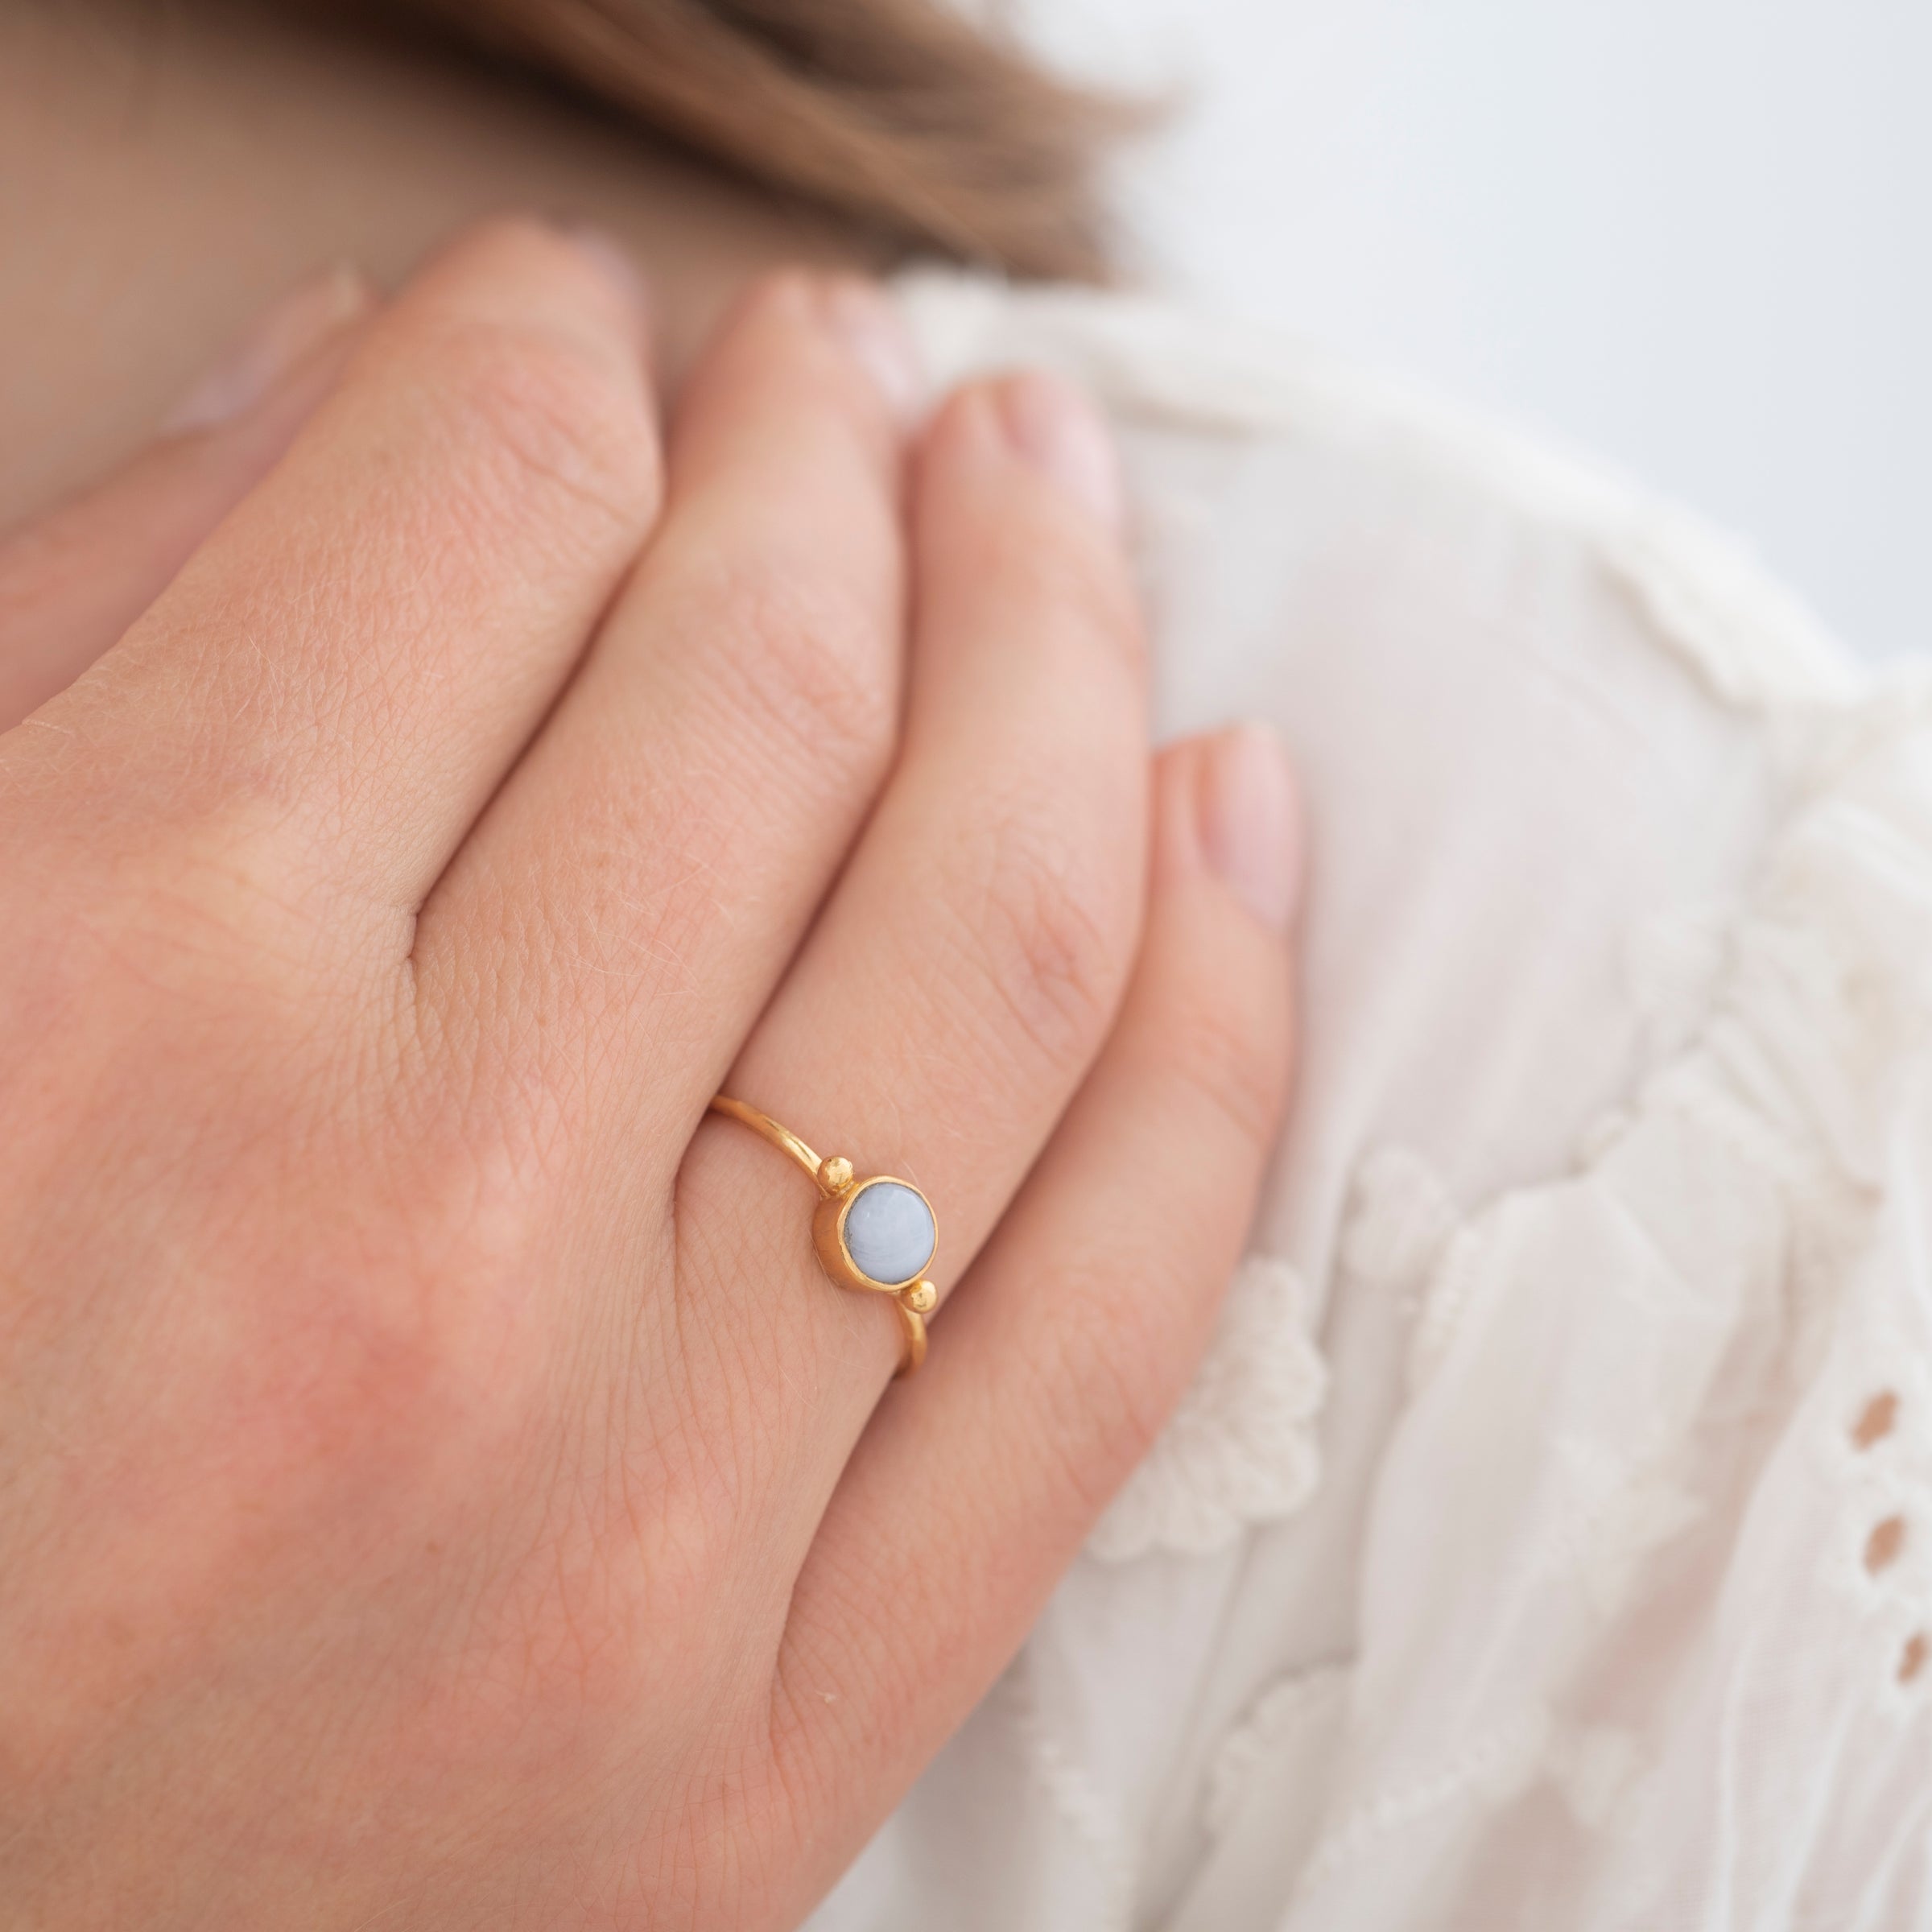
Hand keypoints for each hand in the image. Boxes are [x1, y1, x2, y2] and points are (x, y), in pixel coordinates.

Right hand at [0, 221, 1299, 1927]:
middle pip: (767, 692)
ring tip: (1047, 504)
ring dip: (1054, 657)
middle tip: (841, 367)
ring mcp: (643, 1531)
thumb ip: (77, 643)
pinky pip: (1104, 1316)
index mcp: (99, 1019)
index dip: (536, 355)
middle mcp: (416, 1261)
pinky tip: (1226, 810)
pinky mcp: (775, 1745)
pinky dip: (1213, 1024)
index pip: (466, 518)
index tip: (567, 323)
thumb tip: (350, 388)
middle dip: (818, 461)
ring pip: (1003, 952)